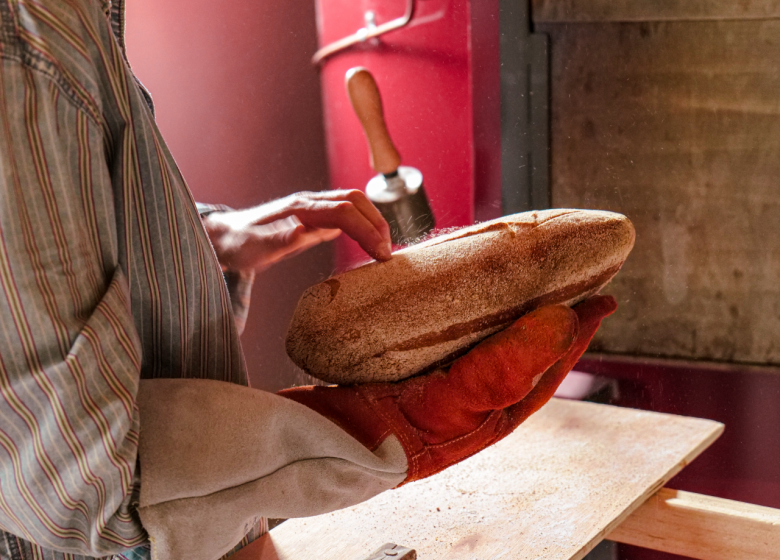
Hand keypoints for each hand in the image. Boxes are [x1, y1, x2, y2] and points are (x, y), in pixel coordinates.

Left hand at [202, 190, 392, 271]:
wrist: (224, 237)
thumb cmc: (237, 244)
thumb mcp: (253, 248)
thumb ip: (279, 240)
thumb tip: (304, 232)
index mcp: (299, 208)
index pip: (344, 211)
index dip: (366, 231)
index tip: (380, 255)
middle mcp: (309, 203)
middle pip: (356, 200)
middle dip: (377, 223)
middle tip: (388, 254)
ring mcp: (313, 210)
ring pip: (354, 205)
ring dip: (373, 222)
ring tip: (383, 249)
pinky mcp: (314, 219)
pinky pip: (346, 215)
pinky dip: (364, 226)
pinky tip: (369, 244)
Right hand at [279, 295, 616, 483]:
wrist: (324, 441)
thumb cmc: (390, 439)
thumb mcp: (456, 403)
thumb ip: (507, 366)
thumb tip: (563, 320)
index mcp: (494, 411)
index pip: (551, 365)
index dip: (579, 331)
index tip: (602, 296)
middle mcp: (476, 394)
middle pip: (524, 345)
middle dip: (548, 311)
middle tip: (564, 273)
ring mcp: (447, 378)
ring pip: (490, 334)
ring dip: (507, 304)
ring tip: (517, 273)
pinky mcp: (417, 361)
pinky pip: (452, 328)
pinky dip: (464, 306)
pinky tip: (459, 288)